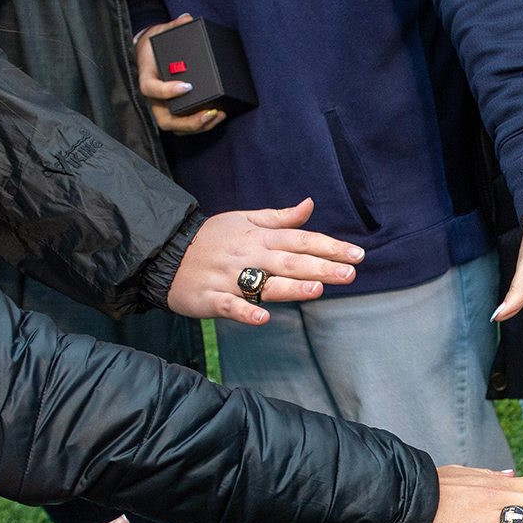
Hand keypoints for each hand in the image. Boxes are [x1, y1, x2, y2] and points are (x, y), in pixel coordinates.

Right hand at [136, 14, 227, 133]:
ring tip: (217, 114)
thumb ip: (173, 26)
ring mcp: (163, 106)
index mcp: (146, 76)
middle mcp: (153, 97)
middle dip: (188, 121)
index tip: (186, 86)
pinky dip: (201, 125)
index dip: (166, 91)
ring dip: (197, 126)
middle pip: (164, 119)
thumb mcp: (160, 31)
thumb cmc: (155, 44)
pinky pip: (184, 124)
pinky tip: (217, 116)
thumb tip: (186, 19)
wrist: (150, 53)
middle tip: (208, 112)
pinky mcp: (174, 110)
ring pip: (176, 126)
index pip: (150, 88)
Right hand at [168, 199, 364, 324]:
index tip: (357, 254)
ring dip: (290, 287)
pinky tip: (263, 318)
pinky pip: (229, 306)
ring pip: (262, 284)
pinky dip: (245, 312)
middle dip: (320, 267)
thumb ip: (279, 218)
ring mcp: (228, 278)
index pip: (300, 241)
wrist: (165, 254)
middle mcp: (247, 257)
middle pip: (289, 262)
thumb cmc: (212, 239)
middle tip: (350, 273)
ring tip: (317, 289)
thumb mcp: (244, 220)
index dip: (329, 247)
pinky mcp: (210, 299)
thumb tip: (309, 204)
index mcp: (258, 238)